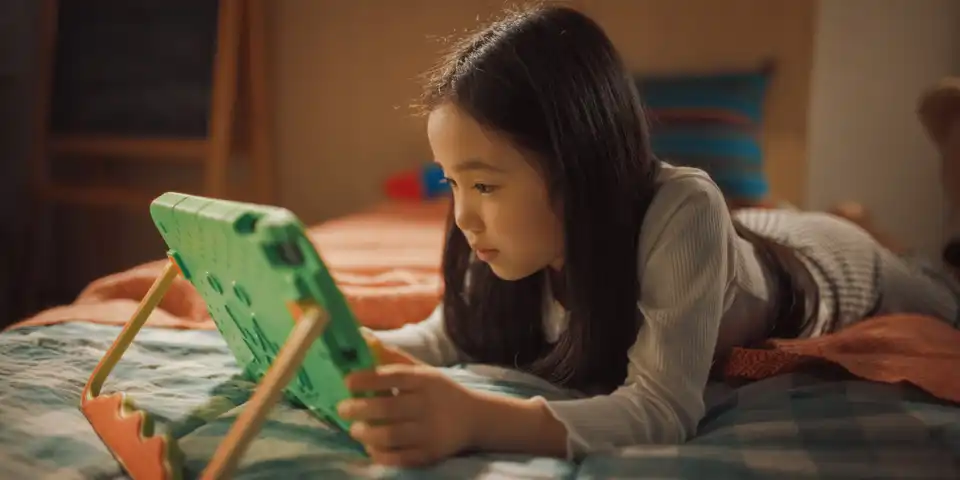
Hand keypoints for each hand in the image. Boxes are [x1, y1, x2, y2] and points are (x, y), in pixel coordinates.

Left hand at [338, 364, 480, 466]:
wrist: (474, 418)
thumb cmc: (439, 391)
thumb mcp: (421, 371)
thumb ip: (392, 357)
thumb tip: (362, 336)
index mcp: (425, 381)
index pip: (395, 377)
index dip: (368, 378)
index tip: (347, 381)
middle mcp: (427, 405)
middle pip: (389, 408)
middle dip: (360, 409)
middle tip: (343, 409)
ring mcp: (429, 432)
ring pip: (391, 436)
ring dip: (366, 434)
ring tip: (355, 430)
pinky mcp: (429, 454)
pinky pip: (399, 457)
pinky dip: (380, 454)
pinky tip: (370, 447)